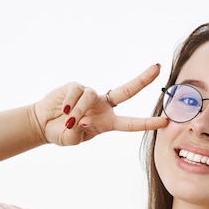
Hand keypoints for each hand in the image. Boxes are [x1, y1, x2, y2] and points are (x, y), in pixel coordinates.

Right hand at [33, 64, 168, 145]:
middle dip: (142, 80)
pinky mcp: (75, 87)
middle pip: (127, 91)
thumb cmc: (61, 133)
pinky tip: (64, 110)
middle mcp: (102, 106)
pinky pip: (77, 92)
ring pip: (90, 98)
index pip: (131, 123)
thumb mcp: (70, 139)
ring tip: (68, 120)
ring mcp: (90, 95)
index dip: (147, 123)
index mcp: (107, 122)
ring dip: (79, 110)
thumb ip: (77, 133)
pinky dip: (70, 102)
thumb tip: (81, 119)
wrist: (43, 124)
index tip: (165, 122)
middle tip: (158, 68)